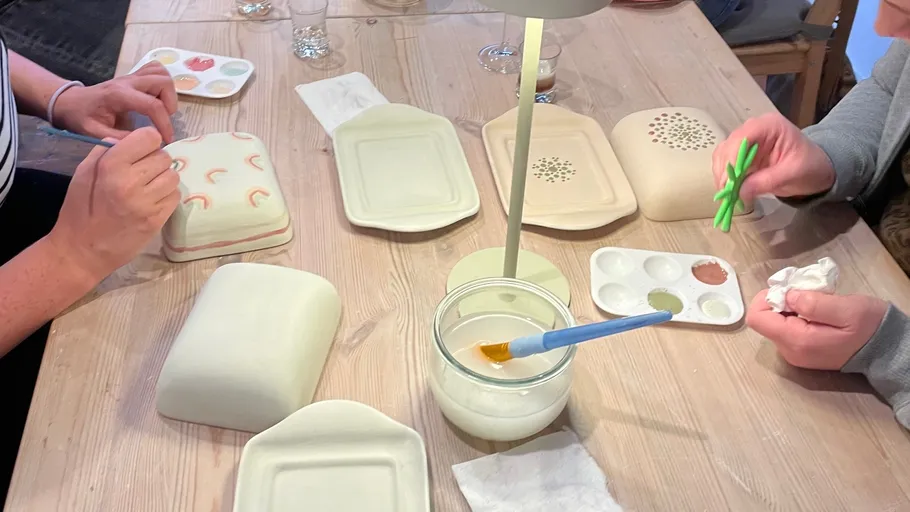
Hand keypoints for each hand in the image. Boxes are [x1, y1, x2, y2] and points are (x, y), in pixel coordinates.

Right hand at [46, 127, 179, 280]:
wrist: (83, 251)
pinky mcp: (157, 219)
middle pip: (164, 157)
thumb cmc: (80, 210)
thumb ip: (104, 152)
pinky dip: (166, 196)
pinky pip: (175, 196)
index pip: (150, 137)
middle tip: (142, 173)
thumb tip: (125, 138)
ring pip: (173, 176)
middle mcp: (132, 182)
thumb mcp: (83, 174)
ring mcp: (147, 203)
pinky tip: (151, 201)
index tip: (141, 150)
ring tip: (147, 188)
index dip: (147, 142)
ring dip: (163, 179)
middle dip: (154, 162)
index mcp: (112, 166)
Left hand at [52, 62, 177, 142]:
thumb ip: (119, 139)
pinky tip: (158, 99)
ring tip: (162, 110)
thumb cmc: (80, 117)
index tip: (167, 139)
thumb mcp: (95, 133)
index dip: (164, 124)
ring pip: (162, 73)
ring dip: (169, 92)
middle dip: (171, 104)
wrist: (69, 101)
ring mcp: (131, 76)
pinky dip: (163, 83)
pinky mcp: (134, 76)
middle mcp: (128, 81)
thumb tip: (143, 144)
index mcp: (119, 95)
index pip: (152, 105)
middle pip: (163, 82)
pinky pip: (156, 70)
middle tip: (164, 121)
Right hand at [712, 113, 835, 201]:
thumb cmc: (810, 166)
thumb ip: (766, 181)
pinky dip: (724, 177)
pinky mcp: (741, 153)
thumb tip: (739, 192)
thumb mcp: (792, 174)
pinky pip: (725, 163)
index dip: (732, 158)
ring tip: (727, 193)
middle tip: (726, 192)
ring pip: (723, 155)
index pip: (742, 138)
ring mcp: (746, 140)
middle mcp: (753, 129)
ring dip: (722, 174)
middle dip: (725, 170)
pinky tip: (729, 189)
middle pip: (728, 146)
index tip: (728, 181)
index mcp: (769, 125)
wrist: (817, 169)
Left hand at [746, 289, 887, 369]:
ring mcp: (794, 353)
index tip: (789, 289)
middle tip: (809, 293)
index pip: (757, 318)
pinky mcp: (801, 351)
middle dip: (782, 301)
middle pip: (766, 319)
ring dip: (791, 307)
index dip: (767, 298)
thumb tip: (786, 296)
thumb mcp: (846, 309)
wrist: (887, 351)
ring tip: (818, 302)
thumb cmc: (869, 327)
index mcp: (796, 341)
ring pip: (776, 323)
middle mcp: (789, 351)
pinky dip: (797, 316)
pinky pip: (787, 329)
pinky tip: (818, 312)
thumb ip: (813, 303)